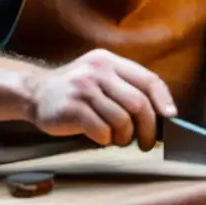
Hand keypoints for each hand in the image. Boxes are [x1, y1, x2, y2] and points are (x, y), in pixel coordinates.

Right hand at [25, 49, 176, 150]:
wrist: (35, 93)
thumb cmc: (76, 92)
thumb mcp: (100, 77)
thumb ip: (125, 87)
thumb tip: (160, 114)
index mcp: (109, 61)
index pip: (148, 79)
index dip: (163, 100)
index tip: (171, 117)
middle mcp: (98, 70)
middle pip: (139, 103)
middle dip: (148, 128)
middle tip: (147, 143)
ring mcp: (84, 88)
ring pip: (122, 120)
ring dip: (125, 137)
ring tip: (119, 140)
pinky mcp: (72, 108)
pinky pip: (102, 131)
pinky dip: (106, 140)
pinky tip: (100, 138)